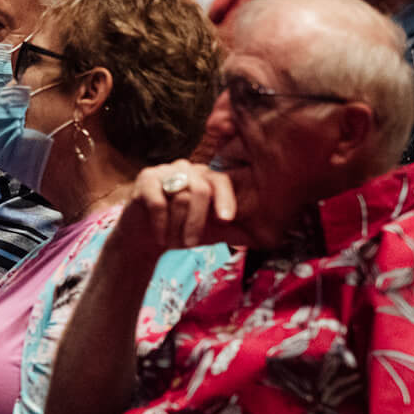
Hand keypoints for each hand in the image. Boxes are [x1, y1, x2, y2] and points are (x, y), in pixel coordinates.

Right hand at [114, 161, 239, 262]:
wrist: (145, 239)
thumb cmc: (181, 232)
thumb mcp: (212, 234)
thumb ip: (236, 232)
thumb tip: (269, 239)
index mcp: (205, 177)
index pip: (220, 181)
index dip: (225, 199)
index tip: (226, 220)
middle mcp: (187, 169)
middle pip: (201, 190)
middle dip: (197, 222)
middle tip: (191, 245)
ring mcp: (165, 171)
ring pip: (181, 197)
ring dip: (178, 227)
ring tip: (171, 240)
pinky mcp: (145, 179)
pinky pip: (159, 203)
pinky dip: (161, 225)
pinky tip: (159, 236)